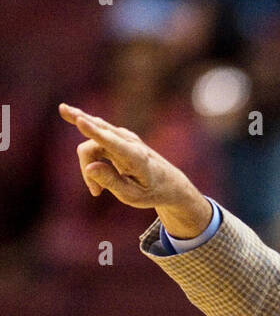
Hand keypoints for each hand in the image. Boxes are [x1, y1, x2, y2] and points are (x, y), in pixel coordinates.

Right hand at [57, 103, 211, 238]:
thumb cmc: (150, 192)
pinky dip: (92, 164)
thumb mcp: (133, 196)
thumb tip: (89, 167)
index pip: (111, 142)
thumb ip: (111, 182)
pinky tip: (98, 186)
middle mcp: (128, 141)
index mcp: (136, 157)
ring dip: (88, 168)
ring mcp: (122, 136)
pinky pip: (94, 144)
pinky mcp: (116, 136)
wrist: (169, 182)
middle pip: (94, 140)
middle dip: (82, 149)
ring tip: (97, 192)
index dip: (94, 132)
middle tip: (76, 148)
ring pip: (91, 145)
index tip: (79, 120)